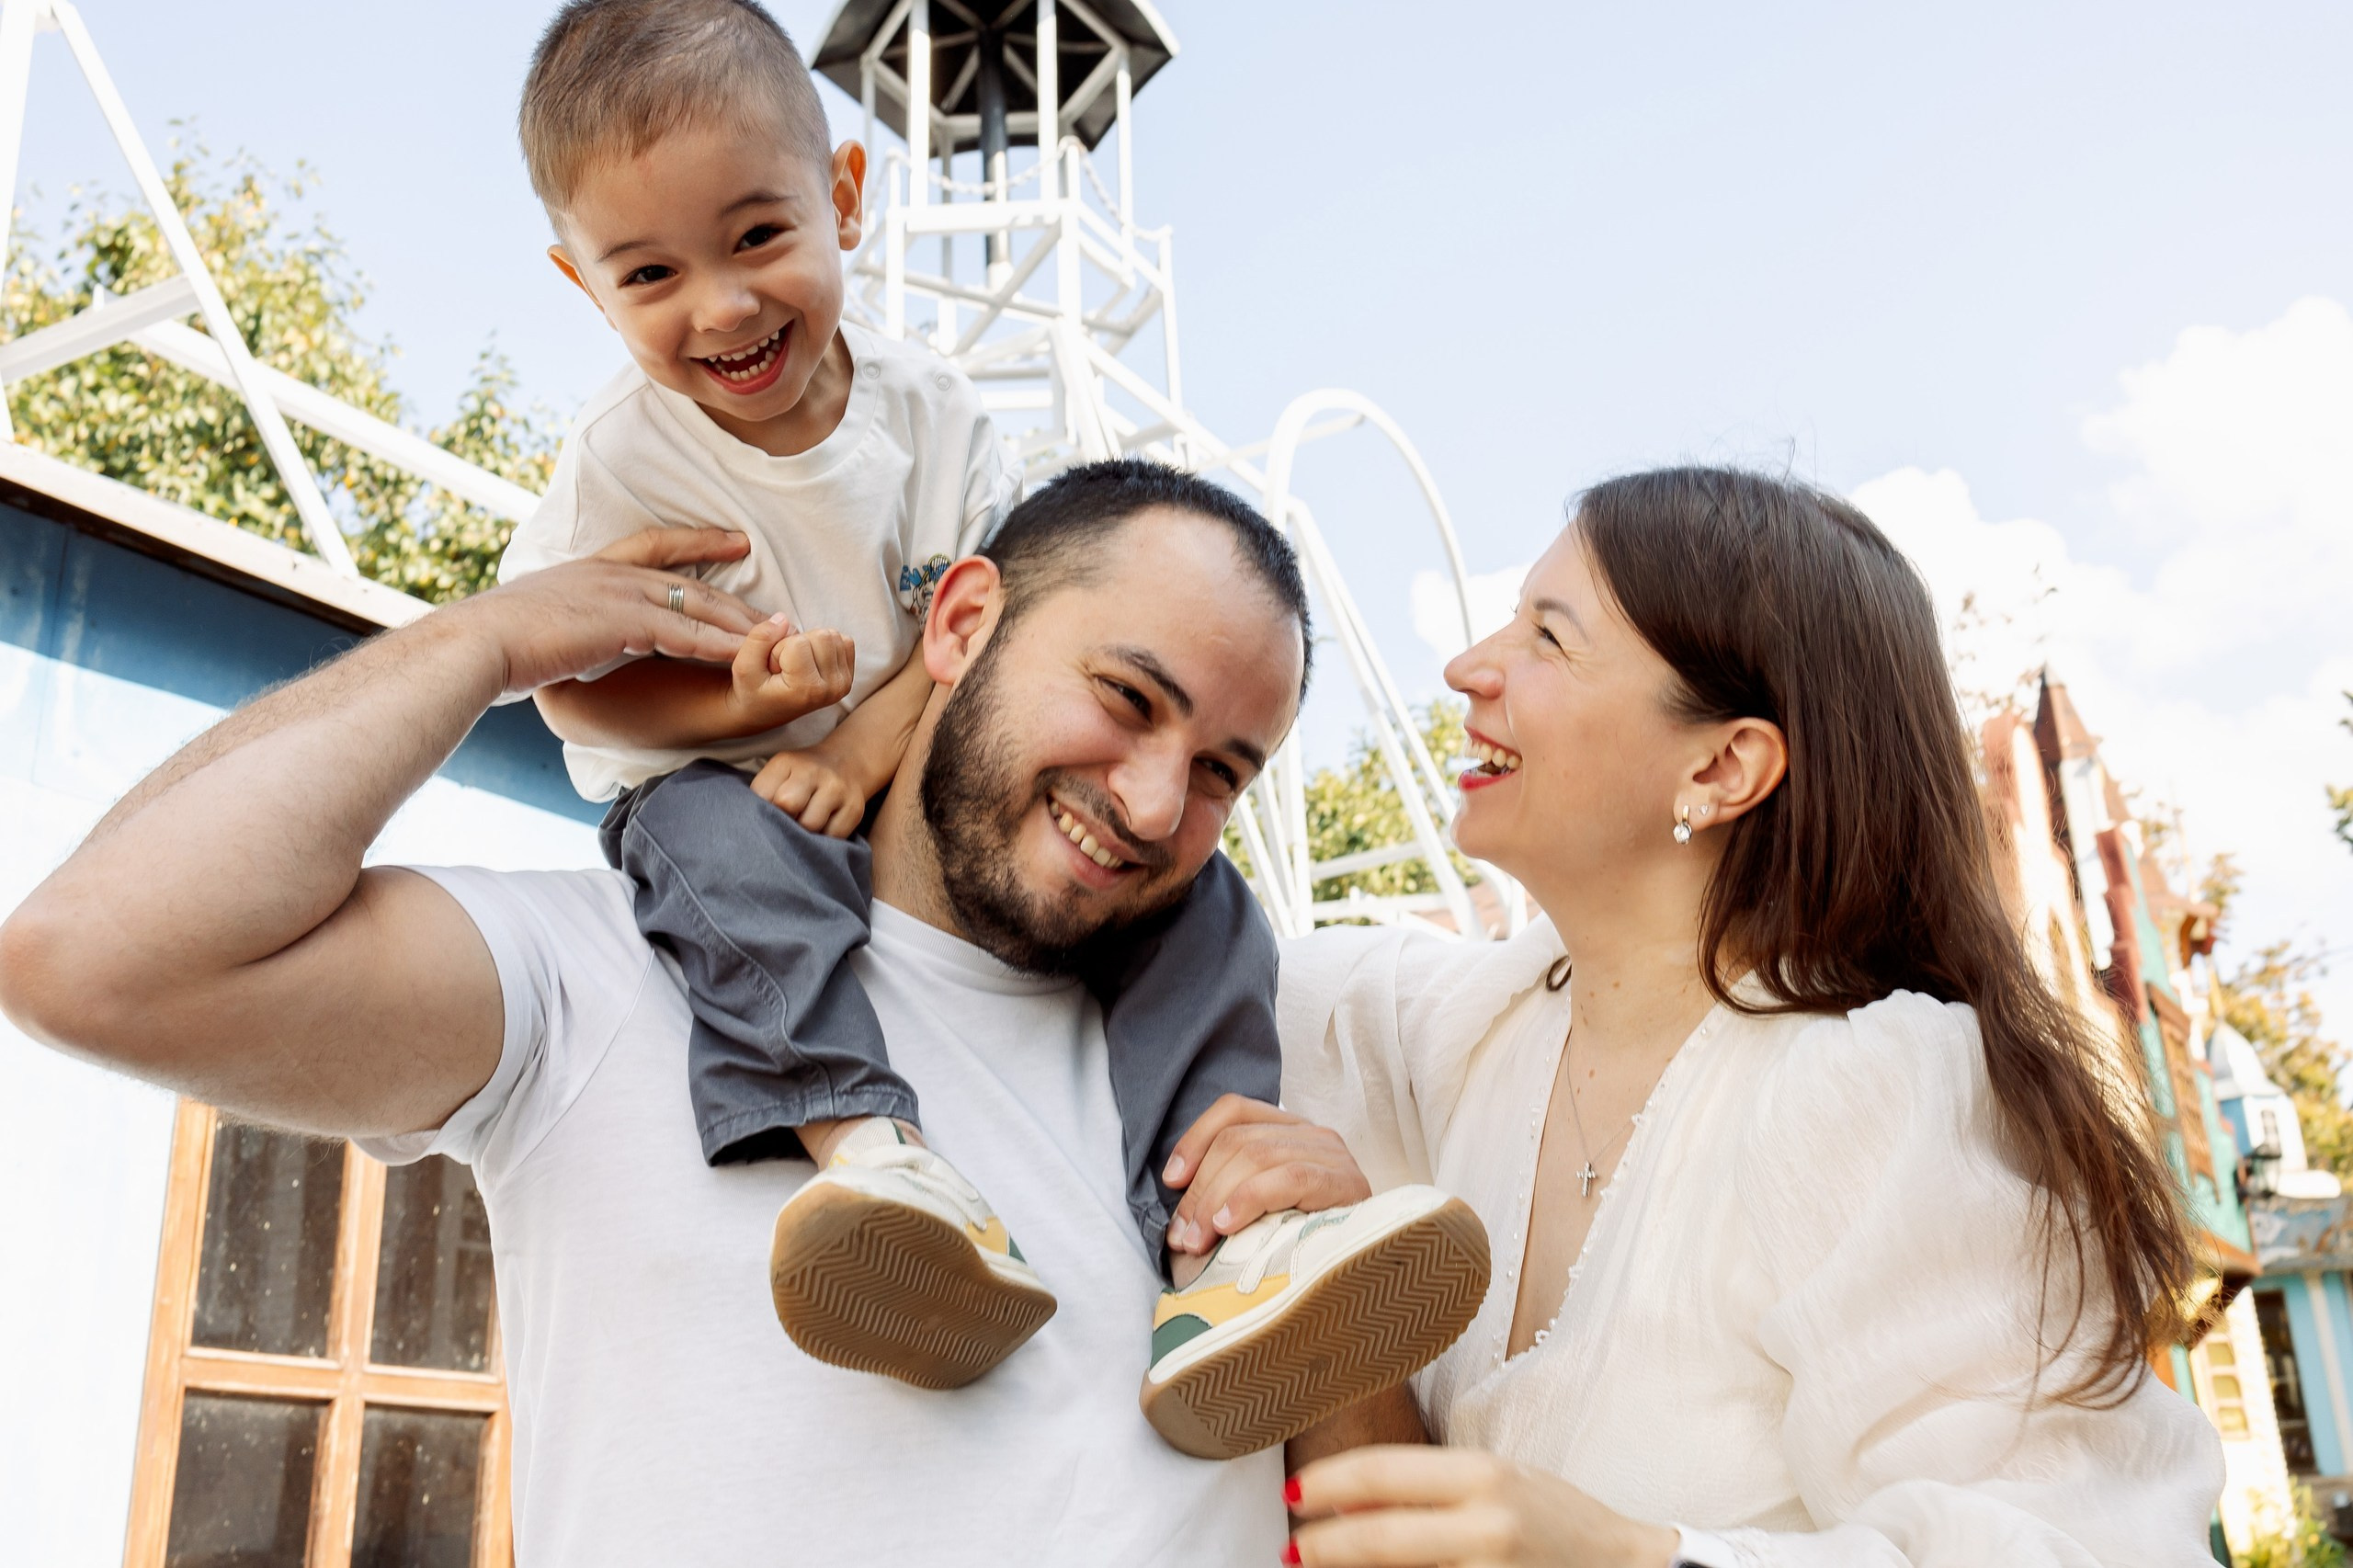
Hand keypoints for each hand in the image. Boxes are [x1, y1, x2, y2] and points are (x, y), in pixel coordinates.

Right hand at [450, 527, 761, 696]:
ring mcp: (617, 594)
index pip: (654, 545)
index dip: (699, 542)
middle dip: (735, 597)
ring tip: (778, 636)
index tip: (736, 541)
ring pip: (694, 607)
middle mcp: (609, 573)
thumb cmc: (494, 642)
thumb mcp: (535, 621)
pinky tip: (746, 655)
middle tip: (775, 611)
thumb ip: (562, 622)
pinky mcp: (622, 623)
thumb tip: (558, 639)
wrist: (476, 643)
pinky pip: (684, 635)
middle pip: (688, 581)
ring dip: (739, 623)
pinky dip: (718, 645)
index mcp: (589, 568)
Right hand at [729, 615, 856, 731]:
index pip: (799, 642)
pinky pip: (843, 640)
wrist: (763, 711)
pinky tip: (808, 663)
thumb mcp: (743, 667)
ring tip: (794, 666)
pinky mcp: (849, 676)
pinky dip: (822, 645)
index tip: (773, 669)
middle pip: (822, 635)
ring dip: (809, 643)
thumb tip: (783, 618)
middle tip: (784, 667)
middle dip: (796, 643)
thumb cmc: (751, 691)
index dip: (779, 648)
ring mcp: (843, 683)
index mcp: (809, 690)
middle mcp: (833, 688)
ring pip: (832, 635)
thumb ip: (759, 639)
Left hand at [751, 746, 867, 836]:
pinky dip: (824, 839)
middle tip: (786, 822)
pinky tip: (822, 828)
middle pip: (787, 805)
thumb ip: (765, 793)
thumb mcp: (779, 773)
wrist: (845, 763)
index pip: (762, 794)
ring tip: (803, 826)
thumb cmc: (801, 776)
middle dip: (783, 820)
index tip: (767, 815)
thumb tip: (755, 827)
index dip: (761, 811)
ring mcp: (836, 789)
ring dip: (804, 833)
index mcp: (786, 762)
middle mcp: (813, 771)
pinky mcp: (854, 808)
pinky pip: (832, 836)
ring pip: (810, 825)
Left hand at [1161, 1094, 1372, 1254]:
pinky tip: (1228, 1226)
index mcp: (1288, 1130)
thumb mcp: (1257, 1213)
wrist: (1360, 1275)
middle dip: (1199, 1189)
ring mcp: (1332, 1155)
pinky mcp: (1346, 1182)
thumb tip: (1178, 1217)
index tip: (1171, 1181)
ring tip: (1197, 1241)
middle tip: (1181, 1236)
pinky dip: (1249, 1200)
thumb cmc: (1299, 1246)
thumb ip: (1224, 1197)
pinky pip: (1290, 1177)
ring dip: (1215, 1201)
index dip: (1194, 1140)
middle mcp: (1313, 1133)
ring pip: (1257, 1156)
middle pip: (1238, 1140)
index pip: (1234, 1110)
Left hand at [1286, 1447, 1679, 1567]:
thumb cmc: (1560, 1522)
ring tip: (1325, 1565)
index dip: (1326, 1483)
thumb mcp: (1498, 1482)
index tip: (1294, 1495)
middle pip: (1378, 1537)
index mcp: (1484, 1476)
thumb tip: (1345, 1501)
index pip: (1381, 1473)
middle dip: (1322, 1546)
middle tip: (1293, 1548)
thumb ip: (1427, 1490)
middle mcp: (1488, 1525)